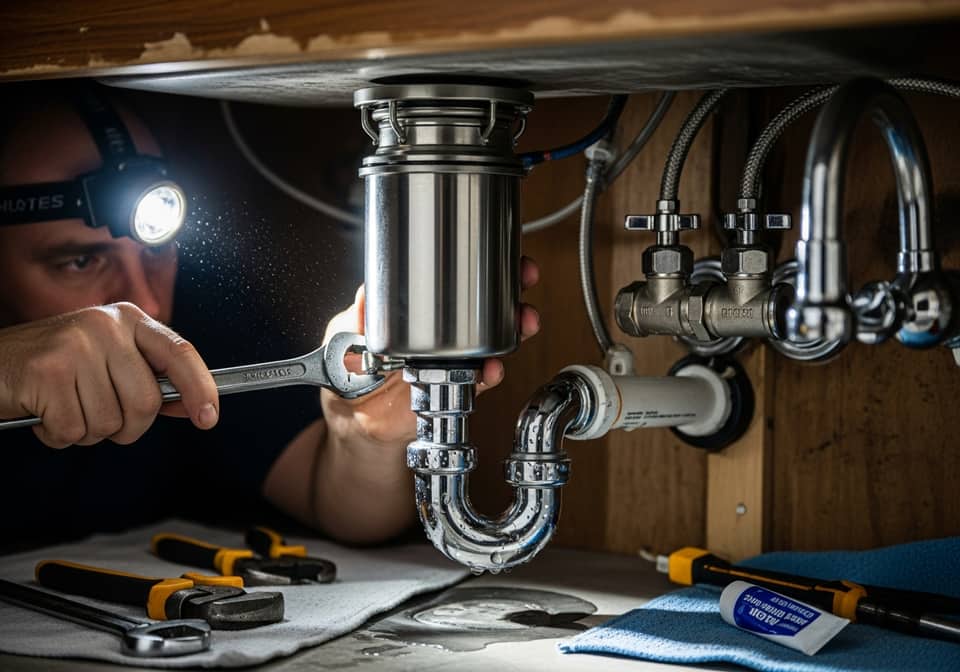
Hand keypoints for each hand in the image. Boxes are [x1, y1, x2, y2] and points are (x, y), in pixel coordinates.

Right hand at [0, 302, 218, 447]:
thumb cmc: (53, 366)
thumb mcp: (107, 361)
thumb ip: (147, 379)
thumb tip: (189, 404)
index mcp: (128, 319)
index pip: (180, 353)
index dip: (201, 388)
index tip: (208, 418)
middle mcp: (106, 327)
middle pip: (146, 402)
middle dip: (127, 426)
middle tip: (98, 417)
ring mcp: (77, 346)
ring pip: (109, 422)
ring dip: (88, 431)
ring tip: (65, 408)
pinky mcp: (49, 372)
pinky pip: (74, 430)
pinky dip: (59, 435)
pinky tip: (44, 413)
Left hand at [321, 257, 541, 446]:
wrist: (355, 421)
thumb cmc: (349, 373)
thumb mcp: (347, 334)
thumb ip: (357, 316)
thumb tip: (367, 292)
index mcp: (418, 313)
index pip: (452, 282)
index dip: (477, 267)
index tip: (494, 253)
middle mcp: (442, 333)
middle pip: (486, 305)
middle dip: (511, 289)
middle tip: (524, 277)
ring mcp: (453, 359)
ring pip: (494, 338)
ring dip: (514, 327)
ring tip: (523, 320)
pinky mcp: (456, 387)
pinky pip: (482, 378)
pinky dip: (493, 372)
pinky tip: (494, 366)